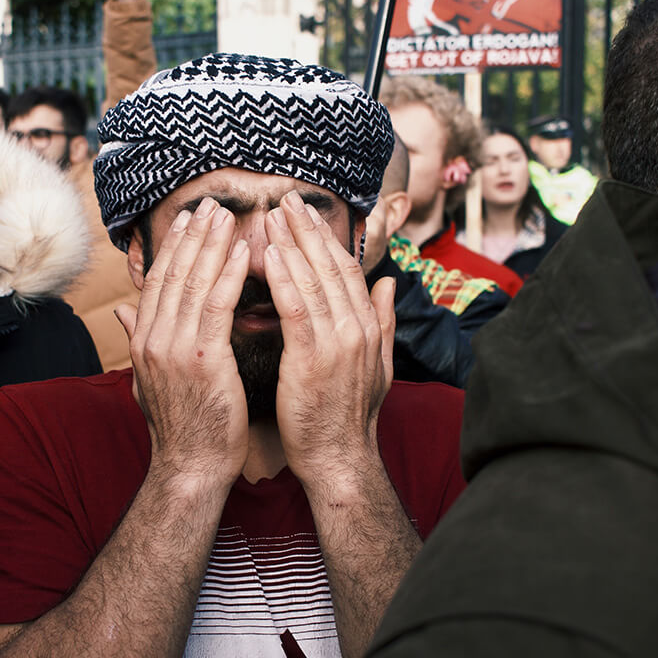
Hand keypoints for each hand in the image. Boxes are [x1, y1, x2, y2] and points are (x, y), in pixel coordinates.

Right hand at [116, 197, 249, 487]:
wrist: (190, 468)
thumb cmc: (181, 426)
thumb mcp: (149, 380)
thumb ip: (138, 341)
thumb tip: (122, 313)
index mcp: (144, 341)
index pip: (158, 282)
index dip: (174, 247)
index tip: (188, 220)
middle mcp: (154, 339)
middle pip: (174, 274)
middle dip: (194, 235)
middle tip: (210, 205)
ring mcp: (175, 348)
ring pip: (194, 283)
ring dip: (213, 245)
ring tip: (228, 217)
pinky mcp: (203, 360)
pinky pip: (218, 307)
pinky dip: (230, 275)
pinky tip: (244, 253)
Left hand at [263, 191, 395, 488]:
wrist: (340, 459)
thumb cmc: (348, 415)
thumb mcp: (376, 365)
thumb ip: (384, 320)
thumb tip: (389, 282)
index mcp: (369, 327)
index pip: (346, 269)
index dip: (325, 237)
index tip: (305, 212)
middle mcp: (358, 328)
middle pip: (330, 266)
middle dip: (307, 229)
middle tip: (285, 198)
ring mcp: (339, 342)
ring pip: (313, 280)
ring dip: (291, 244)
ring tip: (271, 216)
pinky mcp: (314, 359)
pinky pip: (297, 309)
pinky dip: (284, 279)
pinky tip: (269, 255)